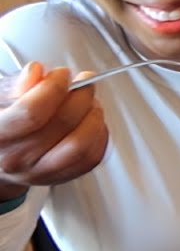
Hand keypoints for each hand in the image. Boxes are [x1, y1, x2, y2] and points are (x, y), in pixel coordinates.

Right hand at [0, 63, 108, 197]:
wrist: (1, 154)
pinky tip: (91, 121)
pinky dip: (99, 135)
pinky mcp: (61, 177)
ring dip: (93, 117)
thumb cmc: (4, 120)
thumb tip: (36, 72)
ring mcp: (39, 172)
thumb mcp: (2, 96)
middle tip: (84, 82)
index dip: (54, 88)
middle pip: (62, 124)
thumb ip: (18, 84)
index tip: (62, 75)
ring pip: (81, 145)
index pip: (32, 112)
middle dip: (81, 96)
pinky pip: (91, 157)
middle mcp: (16, 158)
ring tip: (90, 102)